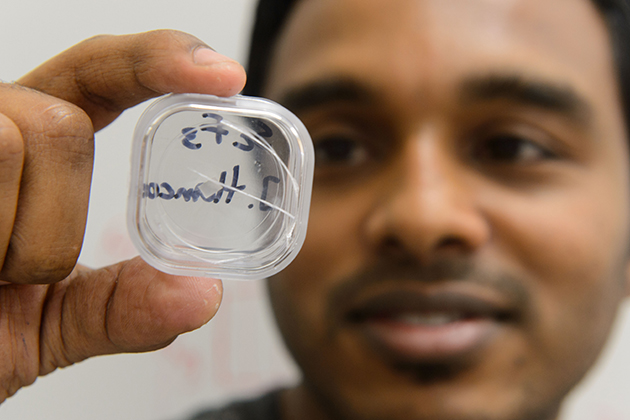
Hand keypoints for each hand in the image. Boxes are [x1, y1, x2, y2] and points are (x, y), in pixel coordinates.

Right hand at [0, 30, 245, 402]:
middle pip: (62, 124)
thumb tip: (201, 295)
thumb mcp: (50, 325)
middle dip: (53, 219)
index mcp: (27, 147)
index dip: (160, 63)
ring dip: (12, 241)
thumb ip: (123, 307)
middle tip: (6, 271)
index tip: (224, 76)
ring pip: (16, 140)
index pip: (100, 76)